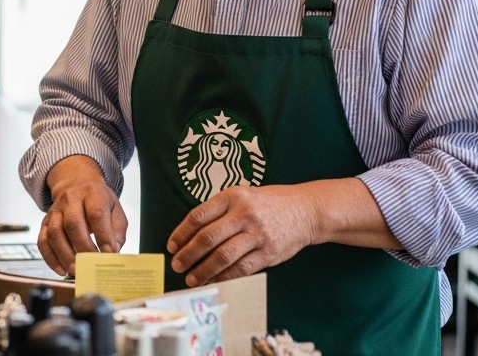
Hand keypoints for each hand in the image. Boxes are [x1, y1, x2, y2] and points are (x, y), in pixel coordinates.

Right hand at [38, 155, 127, 275]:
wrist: (76, 183)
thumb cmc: (98, 201)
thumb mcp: (115, 209)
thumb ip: (117, 231)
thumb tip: (112, 253)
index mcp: (92, 193)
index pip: (97, 214)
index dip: (103, 235)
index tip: (108, 254)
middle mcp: (71, 199)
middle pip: (73, 223)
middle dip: (83, 247)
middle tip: (91, 266)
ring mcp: (56, 210)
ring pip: (55, 233)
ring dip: (64, 255)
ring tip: (75, 270)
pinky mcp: (45, 222)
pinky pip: (43, 240)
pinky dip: (50, 257)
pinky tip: (60, 270)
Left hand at [167, 184, 319, 285]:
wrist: (306, 210)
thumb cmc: (269, 203)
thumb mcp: (243, 195)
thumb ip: (219, 210)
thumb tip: (190, 234)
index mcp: (233, 196)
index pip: (198, 216)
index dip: (181, 233)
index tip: (171, 246)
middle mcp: (244, 214)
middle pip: (207, 238)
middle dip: (188, 255)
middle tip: (177, 265)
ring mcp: (257, 234)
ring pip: (223, 256)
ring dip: (203, 270)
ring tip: (191, 278)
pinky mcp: (269, 252)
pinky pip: (241, 269)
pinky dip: (224, 277)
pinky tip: (213, 281)